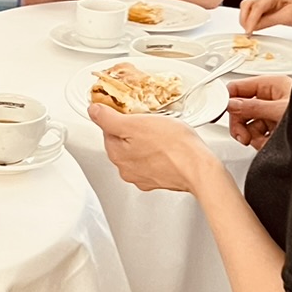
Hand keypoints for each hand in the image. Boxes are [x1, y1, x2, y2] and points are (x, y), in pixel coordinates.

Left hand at [87, 104, 209, 192]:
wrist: (198, 167)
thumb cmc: (172, 145)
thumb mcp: (136, 123)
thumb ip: (109, 118)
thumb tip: (93, 111)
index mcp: (117, 154)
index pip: (107, 130)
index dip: (119, 117)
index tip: (131, 112)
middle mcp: (126, 169)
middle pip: (122, 142)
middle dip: (133, 130)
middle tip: (149, 121)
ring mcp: (143, 177)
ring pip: (138, 152)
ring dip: (146, 141)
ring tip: (161, 133)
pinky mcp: (160, 180)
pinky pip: (153, 162)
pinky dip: (158, 153)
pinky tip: (168, 147)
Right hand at [227, 75, 291, 149]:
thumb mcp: (279, 110)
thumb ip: (253, 107)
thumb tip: (232, 104)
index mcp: (271, 85)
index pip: (238, 88)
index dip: (227, 101)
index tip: (219, 114)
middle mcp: (269, 98)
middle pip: (240, 109)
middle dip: (241, 126)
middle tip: (244, 136)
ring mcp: (271, 114)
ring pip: (247, 125)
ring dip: (252, 137)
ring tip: (263, 141)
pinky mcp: (274, 128)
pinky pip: (257, 135)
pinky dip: (260, 142)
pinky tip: (269, 143)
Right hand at [238, 0, 291, 32]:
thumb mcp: (288, 17)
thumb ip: (268, 21)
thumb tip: (254, 26)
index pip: (256, 6)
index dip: (250, 20)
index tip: (248, 31)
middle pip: (248, 4)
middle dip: (244, 18)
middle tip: (247, 32)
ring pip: (249, 7)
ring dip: (247, 19)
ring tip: (250, 30)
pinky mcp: (269, 4)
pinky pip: (255, 11)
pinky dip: (252, 19)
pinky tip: (254, 26)